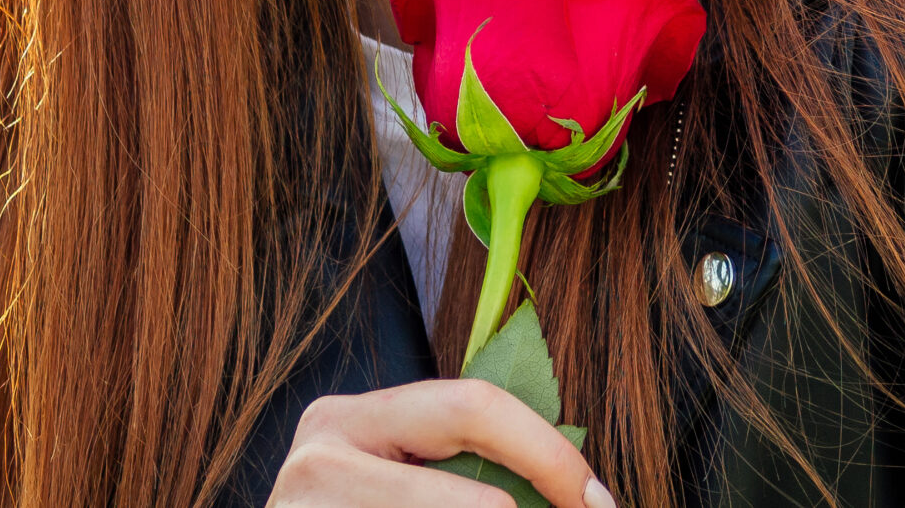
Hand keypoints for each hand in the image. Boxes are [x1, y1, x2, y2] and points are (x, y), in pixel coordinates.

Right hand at [267, 378, 612, 507]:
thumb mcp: (401, 484)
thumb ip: (463, 470)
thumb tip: (577, 491)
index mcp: (351, 418)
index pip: (476, 406)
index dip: (550, 454)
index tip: (598, 498)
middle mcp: (321, 451)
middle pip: (473, 481)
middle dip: (538, 488)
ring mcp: (307, 506)